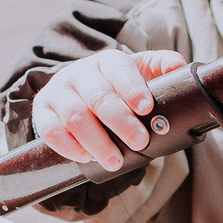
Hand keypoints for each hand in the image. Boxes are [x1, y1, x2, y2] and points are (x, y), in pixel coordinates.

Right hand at [31, 48, 189, 166]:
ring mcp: (59, 92)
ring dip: (97, 142)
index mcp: (107, 62)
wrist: (78, 92)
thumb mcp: (139, 71)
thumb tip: (178, 68)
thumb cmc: (114, 86)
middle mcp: (80, 73)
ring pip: (75, 117)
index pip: (119, 70)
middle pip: (99, 97)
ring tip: (115, 160)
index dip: (132, 88)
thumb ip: (161, 66)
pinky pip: (50, 131)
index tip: (146, 107)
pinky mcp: (43, 112)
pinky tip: (86, 157)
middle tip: (139, 142)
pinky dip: (69, 146)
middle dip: (121, 122)